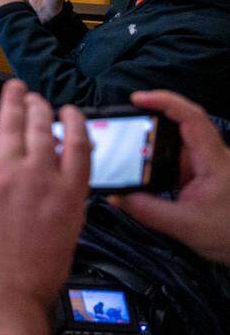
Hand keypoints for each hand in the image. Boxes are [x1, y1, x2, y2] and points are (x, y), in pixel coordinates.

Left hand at [0, 80, 90, 309]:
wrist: (5, 292)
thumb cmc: (36, 276)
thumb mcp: (69, 235)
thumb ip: (66, 204)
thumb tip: (64, 188)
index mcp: (70, 193)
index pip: (78, 144)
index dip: (74, 121)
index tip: (69, 111)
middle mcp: (41, 178)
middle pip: (44, 129)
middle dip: (40, 107)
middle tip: (35, 98)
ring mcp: (8, 178)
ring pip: (11, 128)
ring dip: (12, 104)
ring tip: (12, 89)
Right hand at [110, 91, 229, 265]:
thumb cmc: (229, 236)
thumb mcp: (185, 227)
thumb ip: (147, 210)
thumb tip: (116, 196)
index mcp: (214, 162)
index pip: (192, 118)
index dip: (165, 102)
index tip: (138, 99)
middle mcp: (212, 157)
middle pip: (182, 122)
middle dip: (152, 115)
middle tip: (124, 117)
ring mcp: (208, 165)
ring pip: (177, 140)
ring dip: (152, 137)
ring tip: (126, 139)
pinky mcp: (202, 175)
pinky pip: (176, 156)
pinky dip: (156, 155)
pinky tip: (141, 163)